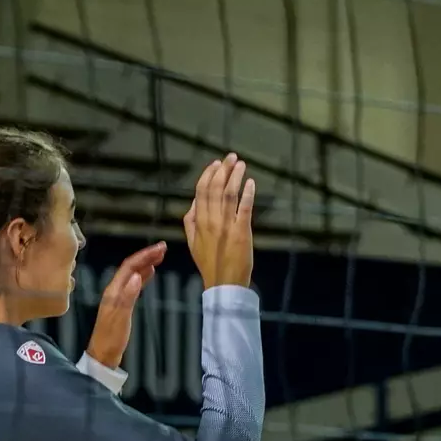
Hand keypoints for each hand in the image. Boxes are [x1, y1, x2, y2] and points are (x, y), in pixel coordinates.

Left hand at [86, 242, 165, 369]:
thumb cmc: (111, 338)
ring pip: (133, 274)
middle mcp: (114, 290)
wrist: (103, 355)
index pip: (129, 266)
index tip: (160, 248)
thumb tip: (138, 276)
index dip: (144, 256)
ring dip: (146, 264)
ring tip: (160, 256)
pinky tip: (150, 273)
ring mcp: (118, 296)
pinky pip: (134, 284)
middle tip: (164, 248)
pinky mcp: (122, 303)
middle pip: (131, 267)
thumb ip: (128, 296)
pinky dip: (143, 276)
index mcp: (113, 291)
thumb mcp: (121, 318)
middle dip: (146, 256)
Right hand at [183, 154, 254, 289]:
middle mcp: (211, 221)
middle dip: (223, 170)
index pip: (201, 191)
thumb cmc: (209, 264)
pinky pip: (245, 208)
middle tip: (231, 157)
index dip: (208, 175)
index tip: (215, 164)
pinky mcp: (242, 232)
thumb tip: (193, 203)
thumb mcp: (193, 243)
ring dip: (235, 176)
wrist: (223, 284)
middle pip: (215, 188)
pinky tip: (250, 182)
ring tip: (241, 164)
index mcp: (198, 222)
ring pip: (229, 194)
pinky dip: (247, 193)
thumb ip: (190, 222)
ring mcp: (226, 226)